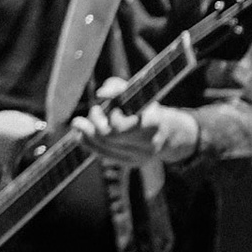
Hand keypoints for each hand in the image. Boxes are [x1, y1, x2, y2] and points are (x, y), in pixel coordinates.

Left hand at [70, 76, 199, 168]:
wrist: (171, 133)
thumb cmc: (149, 107)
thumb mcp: (138, 92)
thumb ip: (118, 87)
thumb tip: (100, 94)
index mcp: (152, 123)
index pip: (121, 127)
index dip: (109, 117)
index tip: (107, 107)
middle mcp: (147, 144)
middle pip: (109, 138)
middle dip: (93, 123)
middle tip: (92, 110)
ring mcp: (139, 158)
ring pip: (103, 149)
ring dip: (86, 134)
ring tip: (80, 122)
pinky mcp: (130, 164)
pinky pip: (104, 156)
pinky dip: (89, 144)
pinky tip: (80, 135)